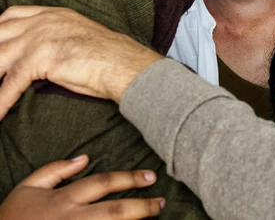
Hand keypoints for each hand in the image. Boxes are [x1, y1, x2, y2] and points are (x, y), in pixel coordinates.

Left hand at [0, 6, 162, 117]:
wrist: (125, 65)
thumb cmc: (111, 56)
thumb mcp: (80, 35)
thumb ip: (58, 37)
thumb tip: (44, 57)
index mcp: (55, 14)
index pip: (12, 14)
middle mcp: (44, 22)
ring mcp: (40, 38)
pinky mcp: (40, 59)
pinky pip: (10, 82)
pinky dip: (1, 100)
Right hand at [0, 155, 163, 218]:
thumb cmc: (12, 218)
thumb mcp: (27, 188)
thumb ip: (55, 170)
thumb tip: (84, 157)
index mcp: (64, 199)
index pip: (104, 183)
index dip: (130, 178)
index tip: (151, 177)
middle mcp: (72, 218)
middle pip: (115, 210)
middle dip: (142, 206)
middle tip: (161, 202)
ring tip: (155, 218)